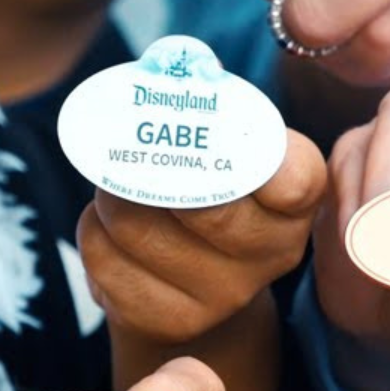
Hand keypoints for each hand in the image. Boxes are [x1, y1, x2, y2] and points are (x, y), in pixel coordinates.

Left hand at [77, 130, 325, 343]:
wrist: (199, 280)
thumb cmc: (214, 191)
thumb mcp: (233, 149)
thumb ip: (216, 114)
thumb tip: (170, 70)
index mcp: (295, 200)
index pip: (293, 179)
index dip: (261, 160)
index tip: (225, 141)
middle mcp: (274, 252)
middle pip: (200, 204)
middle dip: (150, 168)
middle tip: (132, 149)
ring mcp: (225, 295)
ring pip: (136, 226)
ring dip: (111, 196)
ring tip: (116, 188)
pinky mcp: (171, 320)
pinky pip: (104, 257)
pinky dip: (94, 231)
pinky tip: (111, 229)